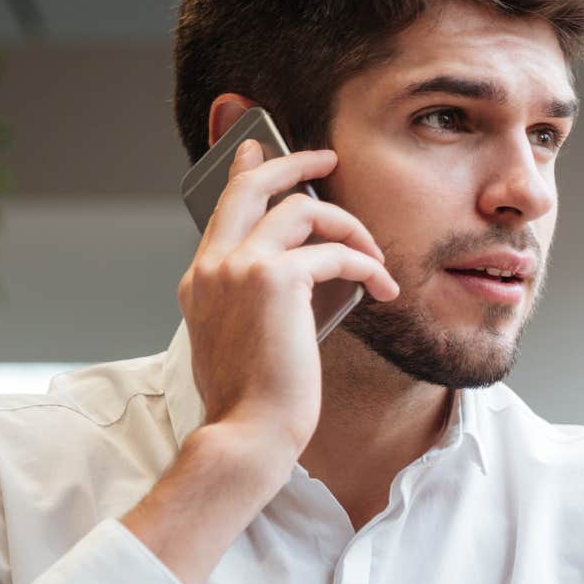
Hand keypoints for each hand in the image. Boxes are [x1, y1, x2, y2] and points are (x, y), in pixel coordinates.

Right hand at [177, 140, 399, 462]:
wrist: (248, 433)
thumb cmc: (252, 400)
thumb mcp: (240, 339)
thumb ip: (252, 299)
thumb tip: (299, 276)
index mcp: (200, 279)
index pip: (223, 208)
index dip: (244, 172)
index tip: (258, 150)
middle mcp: (214, 265)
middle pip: (255, 186)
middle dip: (294, 163)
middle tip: (326, 157)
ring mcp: (240, 268)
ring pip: (303, 211)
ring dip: (350, 227)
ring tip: (375, 257)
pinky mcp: (276, 280)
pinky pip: (335, 253)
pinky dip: (366, 265)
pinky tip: (383, 287)